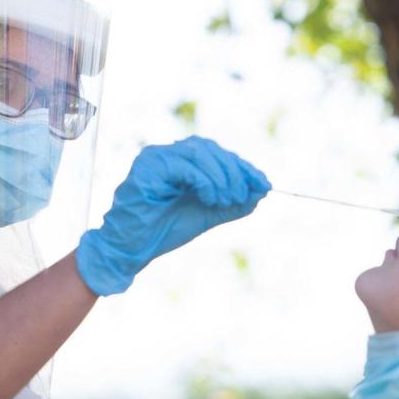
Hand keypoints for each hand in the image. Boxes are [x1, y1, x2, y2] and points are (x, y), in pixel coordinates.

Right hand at [76, 137, 269, 295]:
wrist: (133, 249)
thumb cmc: (164, 230)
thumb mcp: (207, 215)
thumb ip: (232, 204)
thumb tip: (262, 191)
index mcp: (181, 161)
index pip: (217, 153)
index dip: (242, 167)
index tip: (264, 184)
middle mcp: (168, 154)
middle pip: (210, 148)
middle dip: (234, 171)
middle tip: (244, 195)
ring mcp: (155, 157)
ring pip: (199, 152)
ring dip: (221, 176)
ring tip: (228, 200)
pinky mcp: (147, 166)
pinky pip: (184, 165)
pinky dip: (204, 180)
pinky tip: (210, 199)